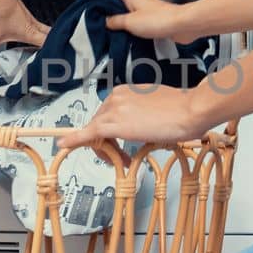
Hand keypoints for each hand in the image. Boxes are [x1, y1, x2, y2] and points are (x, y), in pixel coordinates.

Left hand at [0, 0, 49, 65]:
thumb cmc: (0, 11)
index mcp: (30, 33)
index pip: (47, 43)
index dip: (53, 50)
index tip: (54, 56)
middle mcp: (31, 23)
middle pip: (49, 32)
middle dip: (51, 40)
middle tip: (51, 47)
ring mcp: (26, 15)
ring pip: (39, 24)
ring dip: (40, 32)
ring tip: (36, 40)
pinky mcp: (19, 8)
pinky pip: (29, 18)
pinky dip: (29, 24)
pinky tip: (19, 26)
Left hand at [60, 85, 209, 150]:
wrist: (189, 110)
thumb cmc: (182, 112)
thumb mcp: (157, 110)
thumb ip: (143, 115)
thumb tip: (143, 125)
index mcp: (126, 91)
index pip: (108, 114)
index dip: (110, 132)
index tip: (117, 143)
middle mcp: (115, 96)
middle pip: (99, 123)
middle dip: (106, 142)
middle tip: (120, 158)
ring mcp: (112, 109)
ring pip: (96, 132)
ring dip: (104, 149)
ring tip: (121, 160)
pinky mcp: (112, 124)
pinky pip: (87, 134)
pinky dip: (74, 140)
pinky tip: (63, 145)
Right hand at [106, 0, 199, 44]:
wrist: (182, 26)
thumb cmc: (160, 20)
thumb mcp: (130, 22)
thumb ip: (115, 21)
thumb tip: (105, 21)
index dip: (103, 7)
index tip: (95, 17)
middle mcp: (140, 3)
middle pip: (121, 10)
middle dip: (114, 21)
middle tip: (105, 32)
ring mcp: (149, 13)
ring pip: (132, 20)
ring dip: (126, 29)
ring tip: (118, 39)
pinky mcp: (156, 23)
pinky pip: (141, 28)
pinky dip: (136, 34)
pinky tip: (133, 42)